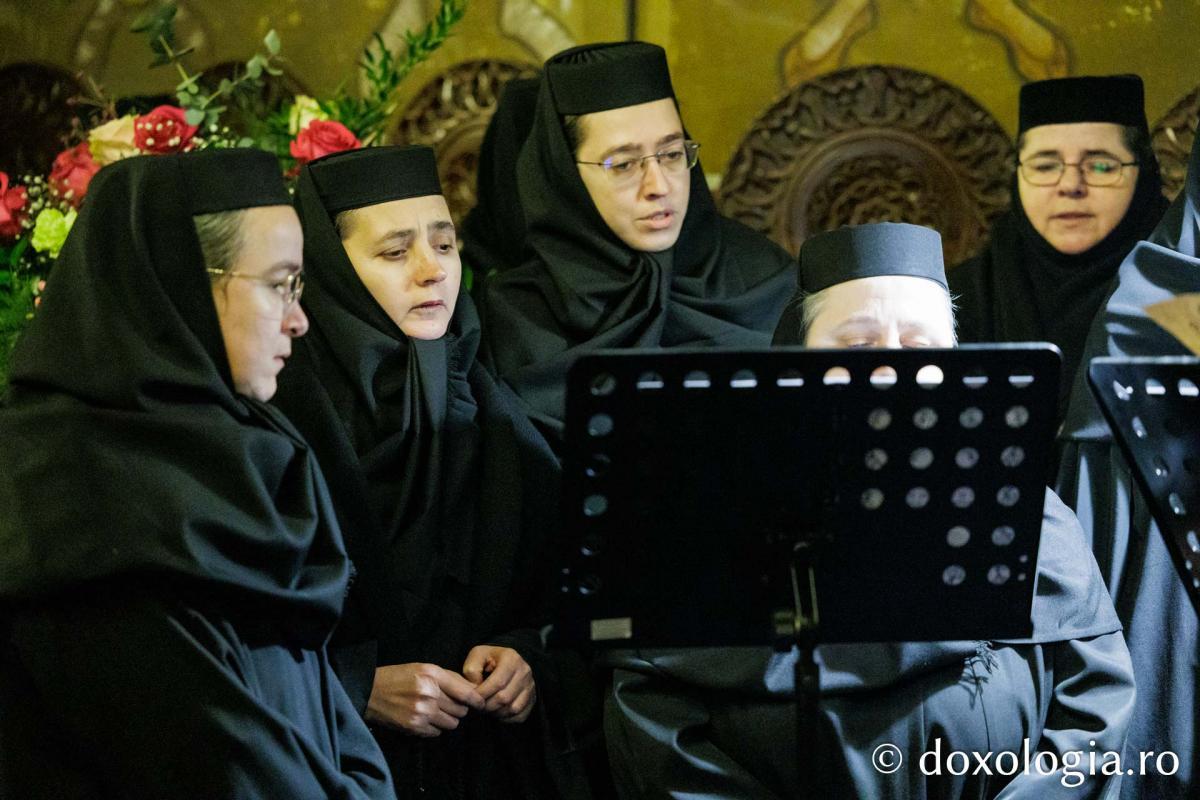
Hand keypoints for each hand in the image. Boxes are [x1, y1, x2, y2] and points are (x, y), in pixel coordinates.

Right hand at [365, 663, 484, 736]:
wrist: (370, 692)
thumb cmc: (399, 677)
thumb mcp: (423, 668)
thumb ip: (449, 678)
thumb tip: (472, 690)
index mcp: (432, 675)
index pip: (466, 693)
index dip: (477, 700)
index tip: (480, 703)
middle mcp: (428, 694)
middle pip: (461, 710)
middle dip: (459, 708)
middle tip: (450, 704)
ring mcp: (421, 712)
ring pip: (452, 723)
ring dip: (448, 719)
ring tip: (437, 711)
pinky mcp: (414, 727)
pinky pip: (437, 733)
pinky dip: (435, 727)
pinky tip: (425, 718)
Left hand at [462, 645, 536, 723]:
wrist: (505, 662)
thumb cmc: (489, 659)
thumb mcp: (477, 656)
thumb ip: (472, 670)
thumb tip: (476, 689)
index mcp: (511, 658)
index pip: (498, 683)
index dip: (482, 694)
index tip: (472, 698)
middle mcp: (524, 671)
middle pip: (505, 698)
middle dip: (487, 705)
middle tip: (477, 705)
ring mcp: (530, 686)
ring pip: (513, 708)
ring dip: (496, 713)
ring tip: (486, 708)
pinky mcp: (532, 698)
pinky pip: (520, 716)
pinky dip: (506, 718)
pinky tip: (497, 711)